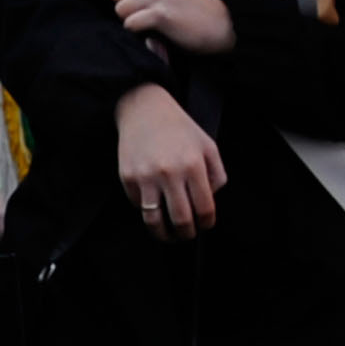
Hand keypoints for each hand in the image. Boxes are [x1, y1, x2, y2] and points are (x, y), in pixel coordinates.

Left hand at [108, 0, 237, 56]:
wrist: (214, 23)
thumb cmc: (185, 3)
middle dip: (124, 4)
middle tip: (144, 9)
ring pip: (120, 8)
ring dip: (130, 18)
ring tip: (148, 18)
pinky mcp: (162, 13)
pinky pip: (130, 23)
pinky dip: (137, 30)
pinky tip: (152, 28)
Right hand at [112, 83, 225, 238]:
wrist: (144, 110)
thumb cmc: (179, 128)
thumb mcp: (208, 146)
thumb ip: (217, 175)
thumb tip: (211, 201)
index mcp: (193, 165)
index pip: (204, 208)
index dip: (207, 223)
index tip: (205, 226)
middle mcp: (169, 173)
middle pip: (181, 219)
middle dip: (187, 234)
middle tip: (188, 235)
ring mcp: (146, 177)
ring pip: (154, 220)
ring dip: (163, 234)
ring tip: (169, 235)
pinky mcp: (127, 178)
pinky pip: (138, 206)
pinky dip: (147, 211)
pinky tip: (154, 207)